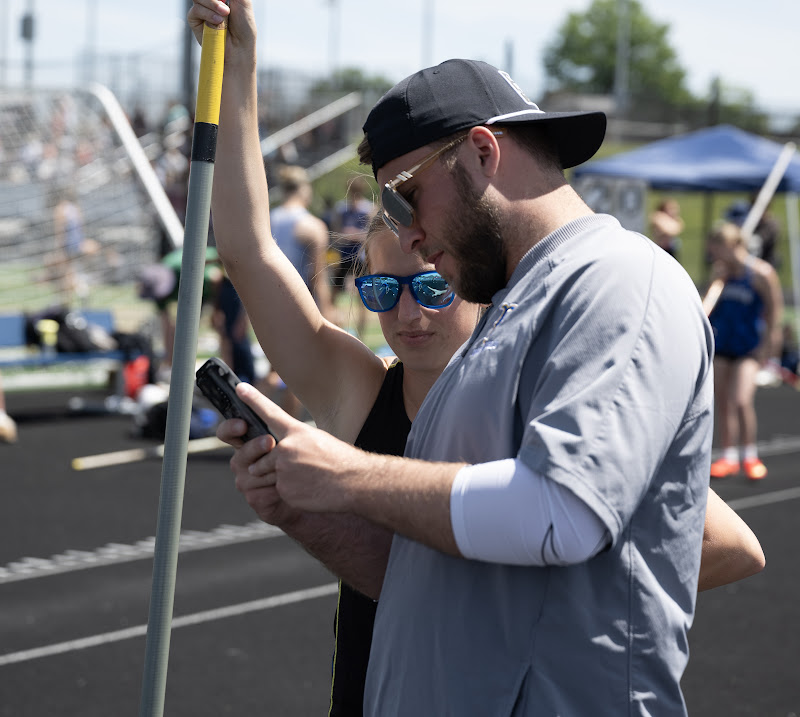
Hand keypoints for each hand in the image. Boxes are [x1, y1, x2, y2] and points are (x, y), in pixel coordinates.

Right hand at [188, 0, 256, 67]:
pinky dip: (207, 14)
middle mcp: (211, 0)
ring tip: (225, 14)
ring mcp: (202, 9)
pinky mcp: (195, 20)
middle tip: (226, 6)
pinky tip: (218, 22)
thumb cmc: (244, 28)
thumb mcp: (243, 1)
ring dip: (212, 4)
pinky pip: (195, 10)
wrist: (239, 48)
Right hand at [217, 409, 299, 526]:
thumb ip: (278, 423)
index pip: (229, 432)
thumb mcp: (293, 439)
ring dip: (274, 471)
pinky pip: (260, 493)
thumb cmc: (302, 463)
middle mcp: (243, 462)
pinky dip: (277, 489)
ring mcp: (246, 482)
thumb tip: (266, 401)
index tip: (242, 424)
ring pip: (253, 474)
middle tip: (270, 441)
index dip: (231, 427)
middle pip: (240, 453)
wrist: (314, 493)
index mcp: (248, 443)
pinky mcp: (255, 500)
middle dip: (256, 447)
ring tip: (291, 470)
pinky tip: (287, 488)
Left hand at [232, 382, 366, 513]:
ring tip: (310, 479)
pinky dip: (292, 493)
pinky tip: (310, 490)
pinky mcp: (285, 490)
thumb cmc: (342, 461)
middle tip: (300, 469)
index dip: (253, 400)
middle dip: (273, 466)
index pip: (269, 413)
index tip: (240, 389)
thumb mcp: (319, 441)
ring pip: (270, 476)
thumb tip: (278, 449)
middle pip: (263, 458)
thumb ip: (295, 442)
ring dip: (285, 480)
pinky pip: (280, 492)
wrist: (356, 482)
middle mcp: (286, 449)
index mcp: (296, 432)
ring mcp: (284, 470)